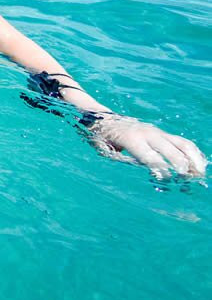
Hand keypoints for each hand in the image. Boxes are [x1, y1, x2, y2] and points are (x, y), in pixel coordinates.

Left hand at [89, 114, 206, 177]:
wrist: (101, 116)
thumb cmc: (100, 137)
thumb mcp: (103, 150)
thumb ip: (119, 159)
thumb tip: (137, 169)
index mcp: (131, 140)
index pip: (151, 157)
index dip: (161, 171)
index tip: (166, 181)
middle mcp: (148, 134)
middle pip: (171, 151)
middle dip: (181, 167)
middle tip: (186, 183)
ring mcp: (157, 132)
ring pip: (182, 144)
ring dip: (194, 159)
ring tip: (199, 175)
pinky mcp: (162, 133)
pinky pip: (182, 142)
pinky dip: (193, 153)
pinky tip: (198, 165)